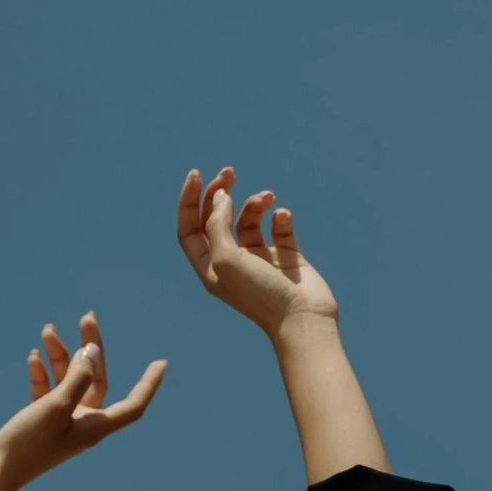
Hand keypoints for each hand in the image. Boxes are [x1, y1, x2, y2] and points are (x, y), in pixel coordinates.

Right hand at [0, 311, 166, 490]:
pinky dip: (42, 373)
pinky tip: (34, 356)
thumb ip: (77, 377)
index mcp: (94, 428)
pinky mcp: (39, 421)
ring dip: (59, 356)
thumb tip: (93, 351)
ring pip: (67, 381)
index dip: (148, 384)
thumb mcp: (55, 406)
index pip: (132, 405)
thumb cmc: (27, 444)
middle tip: (87, 317)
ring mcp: (60, 423)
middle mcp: (82, 425)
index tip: (161, 363)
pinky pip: (47, 390)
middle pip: (95, 380)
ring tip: (48, 331)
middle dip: (90, 348)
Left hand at [176, 166, 338, 337]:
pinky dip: (280, 216)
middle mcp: (232, 262)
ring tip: (266, 197)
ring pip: (249, 218)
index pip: (190, 229)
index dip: (189, 201)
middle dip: (219, 192)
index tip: (197, 174)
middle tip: (229, 172)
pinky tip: (283, 216)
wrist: (302, 318)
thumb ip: (217, 225)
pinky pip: (279, 226)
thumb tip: (221, 196)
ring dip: (254, 202)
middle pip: (216, 218)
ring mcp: (260, 258)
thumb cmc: (260, 294)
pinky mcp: (285, 256)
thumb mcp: (226, 259)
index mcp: (211, 268)